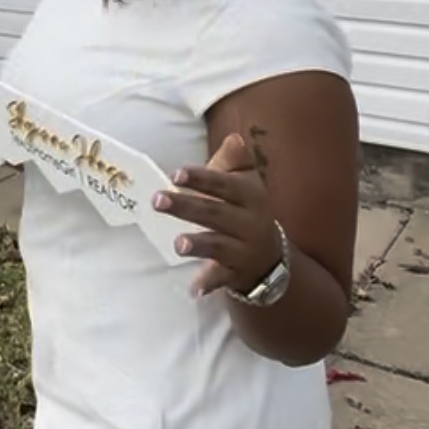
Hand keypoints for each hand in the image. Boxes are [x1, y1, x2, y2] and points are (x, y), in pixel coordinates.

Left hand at [152, 133, 281, 298]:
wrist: (271, 258)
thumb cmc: (246, 213)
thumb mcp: (245, 186)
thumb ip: (234, 163)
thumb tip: (235, 139)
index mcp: (251, 197)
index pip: (226, 185)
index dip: (202, 179)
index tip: (176, 175)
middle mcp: (250, 223)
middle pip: (216, 213)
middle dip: (187, 206)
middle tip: (157, 200)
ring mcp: (244, 250)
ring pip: (219, 246)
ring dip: (199, 244)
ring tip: (178, 244)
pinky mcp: (237, 273)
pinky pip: (222, 278)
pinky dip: (208, 284)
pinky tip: (193, 290)